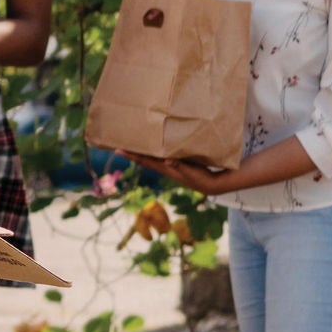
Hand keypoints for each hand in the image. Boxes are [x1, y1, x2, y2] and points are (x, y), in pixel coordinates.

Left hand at [117, 150, 236, 196]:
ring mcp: (170, 167)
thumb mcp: (191, 171)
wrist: (213, 185)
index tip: (118, 150)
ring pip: (152, 159)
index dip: (132, 155)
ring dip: (142, 153)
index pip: (145, 161)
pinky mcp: (177, 166)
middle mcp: (165, 168)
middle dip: (132, 153)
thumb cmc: (201, 178)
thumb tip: (167, 160)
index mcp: (165, 168)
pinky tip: (154, 149)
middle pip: (144, 159)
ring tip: (132, 146)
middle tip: (118, 146)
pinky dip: (154, 153)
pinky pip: (161, 157)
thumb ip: (180, 166)